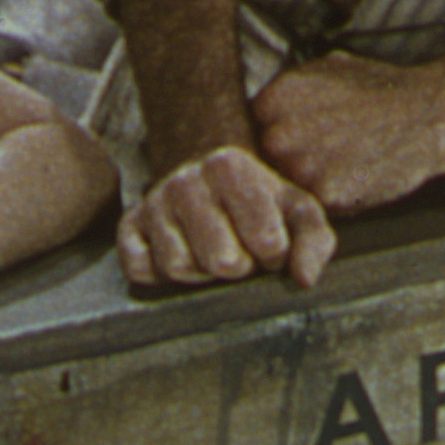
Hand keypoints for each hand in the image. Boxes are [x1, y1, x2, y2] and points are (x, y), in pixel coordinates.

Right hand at [117, 147, 335, 289]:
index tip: (270, 243)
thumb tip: (303, 279)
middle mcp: (185, 179)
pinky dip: (161, 276)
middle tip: (241, 252)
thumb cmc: (261, 203)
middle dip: (238, 268)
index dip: (274, 255)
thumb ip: (314, 242)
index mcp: (229, 166)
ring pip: (179, 268)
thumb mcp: (298, 212)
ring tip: (212, 253)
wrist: (211, 183)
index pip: (265, 243)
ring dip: (202, 275)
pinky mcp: (129, 226)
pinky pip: (140, 270)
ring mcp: (153, 202)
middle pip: (220, 262)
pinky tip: (182, 254)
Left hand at [254, 51, 444, 212]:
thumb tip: (271, 101)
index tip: (293, 144)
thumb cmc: (383, 91)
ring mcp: (299, 166)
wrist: (429, 114)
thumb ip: (294, 87)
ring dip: (306, 186)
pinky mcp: (325, 195)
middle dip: (285, 165)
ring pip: (287, 188)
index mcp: (274, 98)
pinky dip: (332, 201)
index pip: (252, 130)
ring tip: (342, 168)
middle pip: (263, 163)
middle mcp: (278, 132)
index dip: (273, 139)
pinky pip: (316, 206)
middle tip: (319, 160)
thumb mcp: (330, 69)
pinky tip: (355, 180)